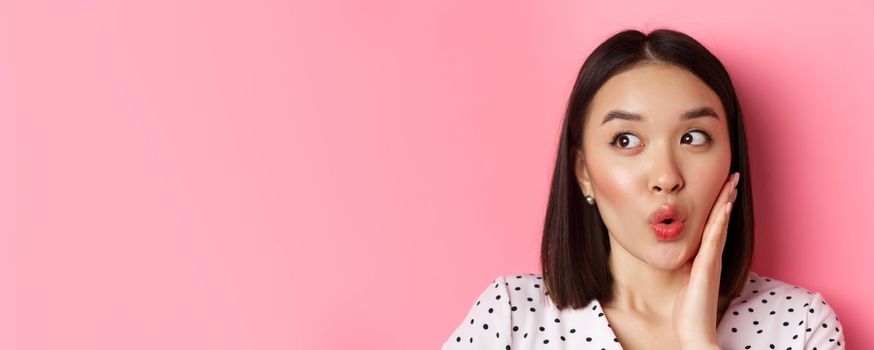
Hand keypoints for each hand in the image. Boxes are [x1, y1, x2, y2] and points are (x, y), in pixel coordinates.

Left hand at [672, 171, 738, 348]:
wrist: (695, 333)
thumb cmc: (688, 311)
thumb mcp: (685, 282)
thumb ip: (686, 266)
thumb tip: (679, 254)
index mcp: (707, 260)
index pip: (715, 227)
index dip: (719, 207)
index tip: (723, 187)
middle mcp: (712, 258)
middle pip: (721, 221)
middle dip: (726, 198)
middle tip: (733, 176)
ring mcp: (712, 261)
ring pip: (721, 225)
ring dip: (726, 202)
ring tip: (732, 182)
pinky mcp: (707, 267)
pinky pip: (714, 239)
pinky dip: (720, 221)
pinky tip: (723, 207)